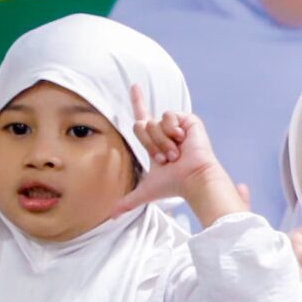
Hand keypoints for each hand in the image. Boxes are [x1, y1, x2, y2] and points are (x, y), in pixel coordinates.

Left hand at [114, 86, 239, 223]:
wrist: (191, 178)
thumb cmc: (174, 185)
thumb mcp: (146, 191)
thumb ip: (128, 201)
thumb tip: (111, 216)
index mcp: (155, 142)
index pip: (143, 119)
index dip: (138, 101)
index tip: (134, 86)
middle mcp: (164, 132)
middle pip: (140, 123)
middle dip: (149, 143)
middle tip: (165, 158)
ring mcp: (176, 125)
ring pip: (152, 121)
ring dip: (161, 141)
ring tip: (175, 153)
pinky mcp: (188, 120)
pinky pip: (168, 116)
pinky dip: (171, 130)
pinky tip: (182, 140)